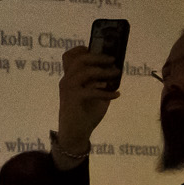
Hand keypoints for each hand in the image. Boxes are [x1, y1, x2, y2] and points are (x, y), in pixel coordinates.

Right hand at [53, 45, 120, 164]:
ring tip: (116, 74)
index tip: (98, 50)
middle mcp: (67, 80)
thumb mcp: (95, 95)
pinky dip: (107, 92)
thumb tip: (115, 71)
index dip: (82, 50)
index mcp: (70, 78)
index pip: (69, 57)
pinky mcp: (74, 98)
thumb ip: (101, 83)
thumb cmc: (84, 115)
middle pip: (80, 60)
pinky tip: (116, 95)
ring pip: (85, 72)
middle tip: (112, 60)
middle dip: (98, 57)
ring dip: (104, 72)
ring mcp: (69, 89)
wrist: (74, 134)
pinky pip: (92, 90)